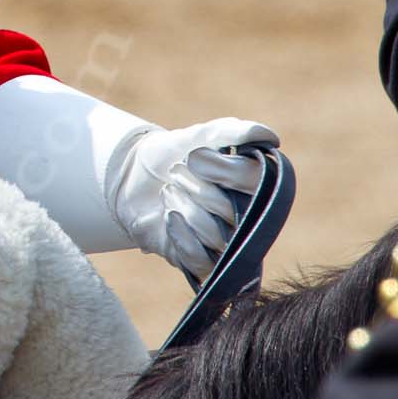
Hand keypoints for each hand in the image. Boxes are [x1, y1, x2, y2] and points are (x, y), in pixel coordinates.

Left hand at [108, 118, 277, 280]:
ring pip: (216, 236)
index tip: (194, 157)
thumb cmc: (172, 155)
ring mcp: (226, 246)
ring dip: (184, 208)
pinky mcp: (203, 266)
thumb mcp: (196, 137)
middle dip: (196, 188)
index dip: (225, 170)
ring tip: (168, 191)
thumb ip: (230, 132)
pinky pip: (202, 262)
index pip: (256, 182)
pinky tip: (168, 218)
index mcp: (253, 187)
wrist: (131, 178)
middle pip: (232, 211)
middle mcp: (246, 220)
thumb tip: (267, 136)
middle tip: (175, 172)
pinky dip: (181, 236)